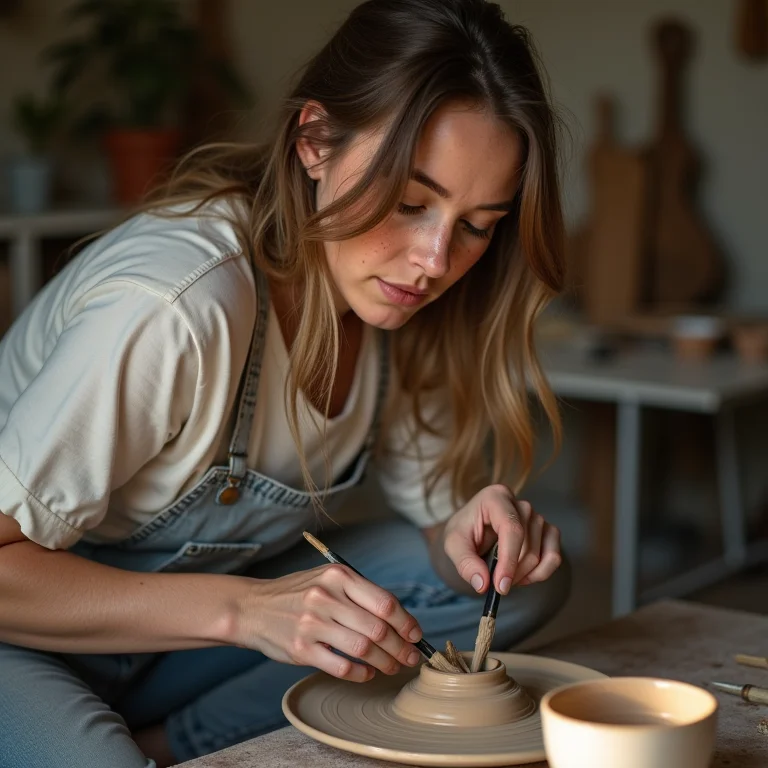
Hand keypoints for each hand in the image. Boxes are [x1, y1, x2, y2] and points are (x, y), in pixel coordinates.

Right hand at [237, 565, 423, 681]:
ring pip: (363, 649)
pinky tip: (368, 674)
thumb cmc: (298, 593)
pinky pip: (342, 666)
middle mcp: (326, 597)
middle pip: (377, 628)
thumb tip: (400, 619)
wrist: (253, 607)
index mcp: (338, 576)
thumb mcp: (327, 579)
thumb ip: (359, 593)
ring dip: (385, 662)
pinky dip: (361, 674)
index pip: (384, 602)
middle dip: (401, 647)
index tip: (416, 635)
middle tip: (411, 657)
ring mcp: (312, 623)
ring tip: (393, 667)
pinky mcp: (301, 649)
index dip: (406, 622)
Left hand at [442, 484, 560, 594]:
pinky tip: (523, 576)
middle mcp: (520, 503)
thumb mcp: (453, 545)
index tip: (501, 586)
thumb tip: (482, 584)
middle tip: (495, 584)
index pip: (511, 528)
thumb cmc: (463, 532)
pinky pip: (554, 557)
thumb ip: (465, 563)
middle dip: (511, 572)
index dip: (509, 560)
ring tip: (504, 577)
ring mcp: (536, 516)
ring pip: (540, 554)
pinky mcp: (547, 531)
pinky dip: (540, 573)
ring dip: (523, 574)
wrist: (472, 531)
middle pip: (527, 545)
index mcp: (496, 497)